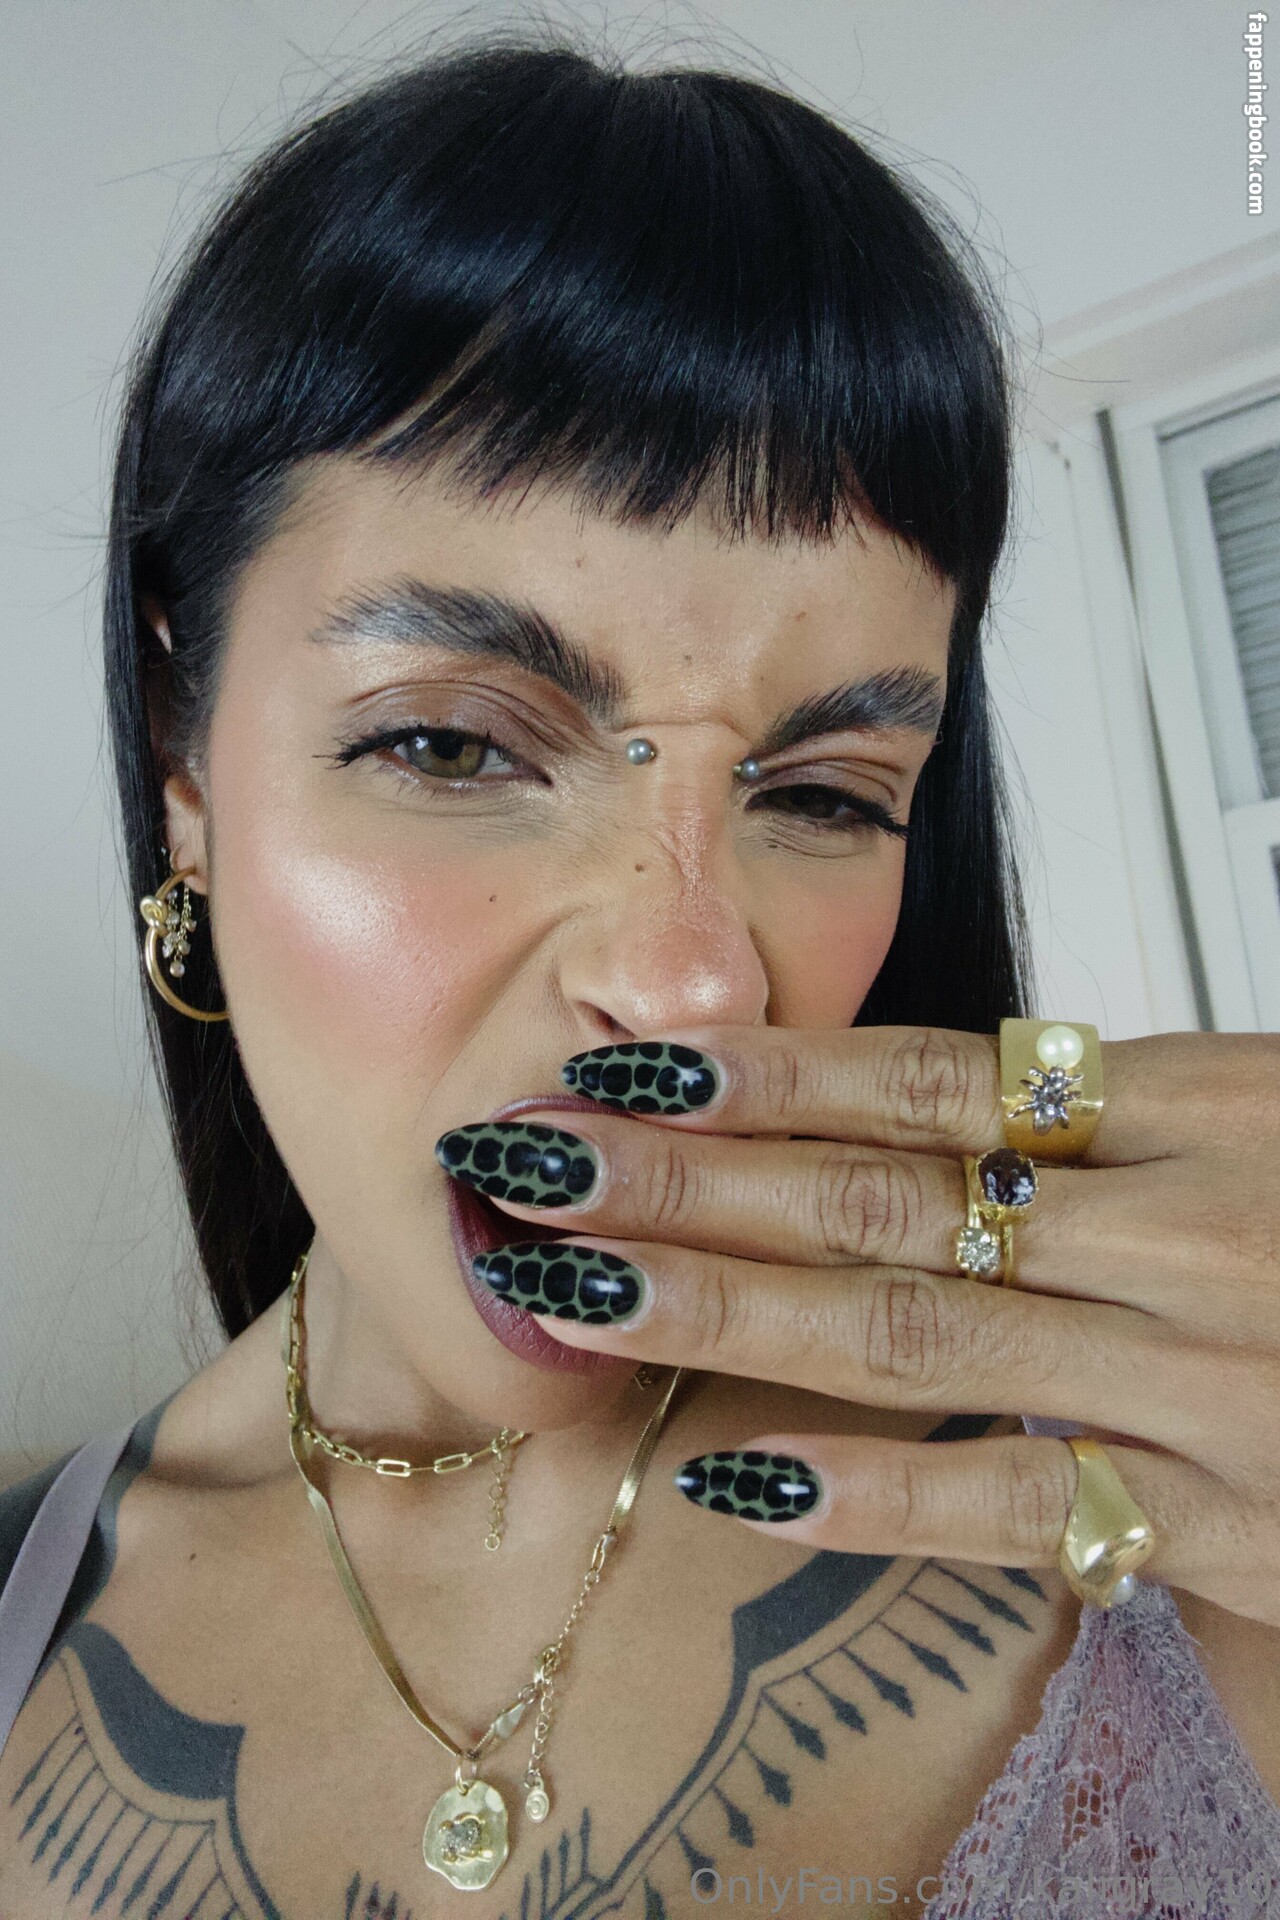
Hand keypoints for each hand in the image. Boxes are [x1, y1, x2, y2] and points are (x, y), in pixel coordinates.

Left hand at [438, 1027, 1279, 1627]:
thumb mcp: (1259, 1121)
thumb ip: (1101, 1123)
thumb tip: (895, 1110)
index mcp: (1210, 1100)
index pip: (938, 1078)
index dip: (770, 1073)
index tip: (631, 1066)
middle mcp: (1196, 1228)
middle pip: (890, 1199)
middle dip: (692, 1184)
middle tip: (535, 1164)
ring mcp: (1211, 1378)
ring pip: (919, 1336)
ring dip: (729, 1314)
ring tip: (582, 1289)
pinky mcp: (1230, 1522)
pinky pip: (1018, 1503)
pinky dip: (873, 1492)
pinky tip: (739, 1476)